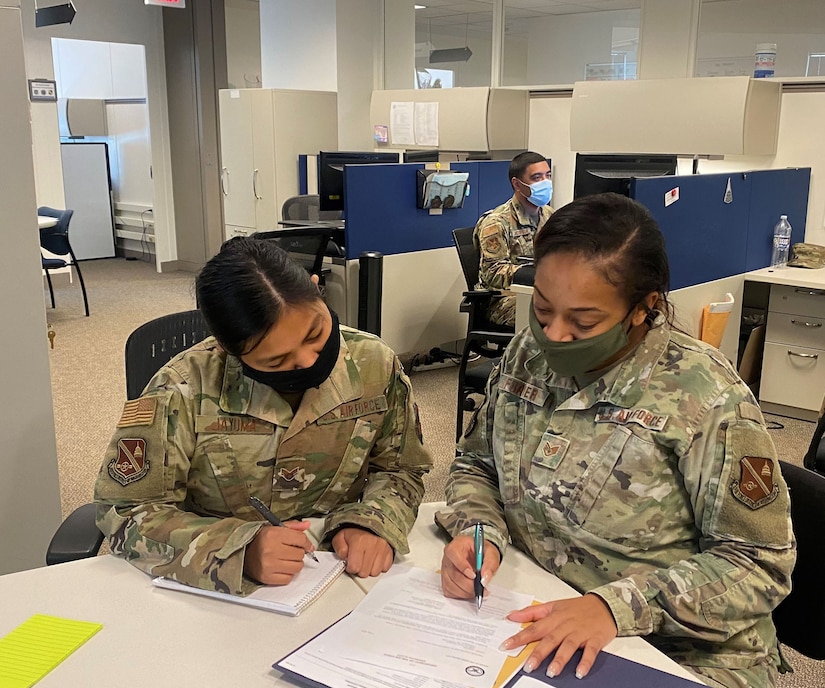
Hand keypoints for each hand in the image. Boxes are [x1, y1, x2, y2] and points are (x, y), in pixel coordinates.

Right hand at [244, 520, 312, 584]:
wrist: (243, 552)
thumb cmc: (261, 540)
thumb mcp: (276, 528)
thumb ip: (293, 526)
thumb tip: (306, 525)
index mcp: (273, 534)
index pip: (301, 539)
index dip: (307, 543)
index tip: (307, 545)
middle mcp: (270, 550)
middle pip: (300, 554)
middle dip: (298, 552)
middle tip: (291, 551)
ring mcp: (268, 565)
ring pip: (297, 567)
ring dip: (295, 564)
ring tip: (287, 559)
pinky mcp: (267, 577)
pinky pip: (288, 579)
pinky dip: (288, 574)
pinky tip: (282, 568)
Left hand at [331, 527, 392, 576]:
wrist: (370, 522)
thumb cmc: (355, 532)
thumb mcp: (340, 537)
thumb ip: (339, 548)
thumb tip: (344, 557)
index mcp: (359, 541)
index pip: (354, 567)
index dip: (350, 567)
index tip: (350, 563)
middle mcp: (373, 545)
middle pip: (364, 573)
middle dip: (359, 569)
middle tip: (357, 561)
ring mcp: (383, 549)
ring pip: (375, 573)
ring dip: (369, 569)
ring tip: (366, 560)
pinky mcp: (390, 552)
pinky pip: (385, 568)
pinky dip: (379, 566)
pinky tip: (374, 560)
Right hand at [441, 534, 500, 598]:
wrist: (479, 556)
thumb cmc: (482, 552)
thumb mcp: (491, 552)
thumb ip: (490, 563)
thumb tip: (485, 578)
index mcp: (456, 545)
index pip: (453, 554)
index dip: (462, 566)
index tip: (474, 575)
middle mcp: (448, 558)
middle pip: (453, 574)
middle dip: (468, 585)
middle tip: (481, 588)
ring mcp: (445, 570)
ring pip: (450, 585)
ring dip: (465, 592)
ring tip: (477, 590)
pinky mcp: (445, 580)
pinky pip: (449, 591)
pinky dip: (460, 595)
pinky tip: (469, 591)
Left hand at [500, 595, 617, 678]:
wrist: (605, 604)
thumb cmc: (577, 607)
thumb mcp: (553, 605)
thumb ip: (532, 612)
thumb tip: (512, 616)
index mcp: (554, 617)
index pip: (534, 628)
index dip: (520, 637)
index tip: (507, 645)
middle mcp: (566, 625)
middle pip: (550, 639)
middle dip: (539, 653)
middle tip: (528, 666)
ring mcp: (581, 633)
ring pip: (568, 646)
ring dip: (560, 659)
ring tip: (551, 672)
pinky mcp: (595, 639)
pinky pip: (591, 652)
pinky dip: (585, 662)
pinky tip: (579, 672)